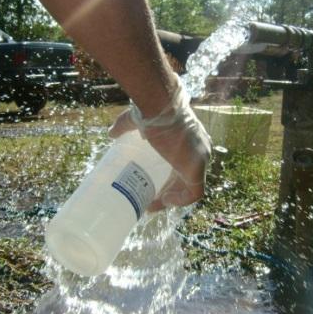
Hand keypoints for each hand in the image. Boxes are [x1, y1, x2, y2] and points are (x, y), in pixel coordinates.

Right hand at [108, 85, 210, 211]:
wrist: (160, 108)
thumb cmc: (151, 111)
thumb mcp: (136, 120)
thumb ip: (125, 126)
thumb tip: (111, 133)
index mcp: (191, 140)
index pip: (183, 164)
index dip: (170, 177)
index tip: (154, 185)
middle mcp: (200, 151)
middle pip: (186, 178)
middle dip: (169, 191)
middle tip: (149, 198)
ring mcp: (200, 160)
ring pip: (190, 187)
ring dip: (173, 199)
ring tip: (153, 204)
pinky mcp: (197, 169)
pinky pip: (194, 194)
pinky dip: (180, 201)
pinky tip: (164, 202)